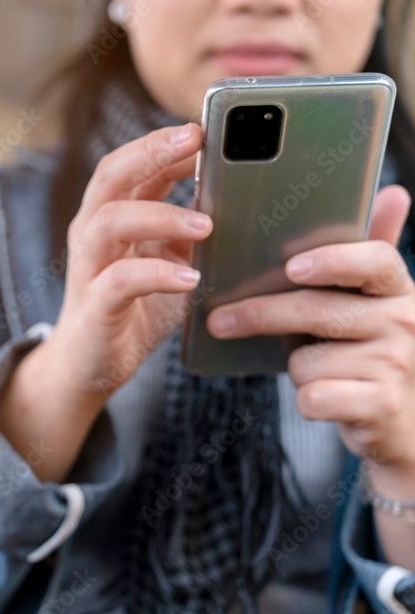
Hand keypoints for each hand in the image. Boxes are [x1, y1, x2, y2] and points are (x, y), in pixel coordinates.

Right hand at [43, 122, 210, 401]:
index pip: (128, 165)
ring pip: (109, 222)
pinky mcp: (94, 306)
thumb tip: (237, 197)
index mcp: (108, 217)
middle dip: (150, 153)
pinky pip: (120, 281)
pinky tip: (191, 278)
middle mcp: (91, 235)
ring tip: (207, 224)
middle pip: (109, 177)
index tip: (202, 130)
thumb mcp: (169, 261)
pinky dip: (158, 275)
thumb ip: (189, 231)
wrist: (89, 366)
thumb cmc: (133, 309)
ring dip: (161, 215)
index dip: (161, 144)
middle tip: (195, 141)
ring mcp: (89, 269)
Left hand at [206, 186, 414, 497]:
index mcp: (397, 288)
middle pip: (315, 309)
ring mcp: (396, 365)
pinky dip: (307, 400)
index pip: (373, 260)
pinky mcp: (380, 405)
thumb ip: (366, 257)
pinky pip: (314, 396)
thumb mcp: (373, 304)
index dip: (332, 261)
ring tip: (317, 369)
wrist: (403, 420)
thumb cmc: (369, 352)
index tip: (290, 266)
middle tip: (218, 320)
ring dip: (296, 367)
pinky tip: (324, 399)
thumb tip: (391, 192)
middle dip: (259, 315)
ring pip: (307, 359)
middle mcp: (405, 321)